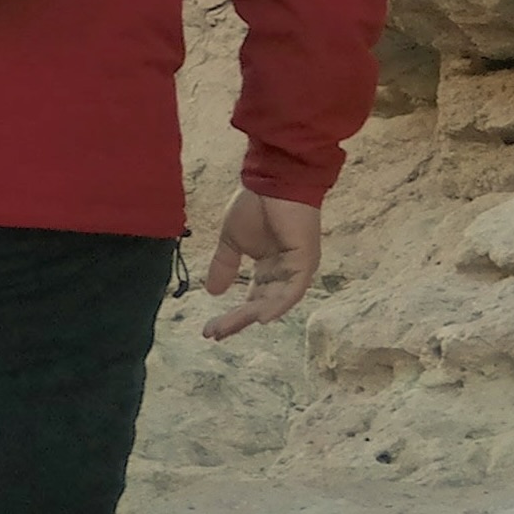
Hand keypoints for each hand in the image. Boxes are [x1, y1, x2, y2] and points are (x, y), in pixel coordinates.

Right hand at [199, 191, 322, 339]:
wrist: (272, 181)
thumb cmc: (255, 205)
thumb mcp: (232, 241)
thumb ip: (224, 266)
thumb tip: (211, 292)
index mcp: (269, 268)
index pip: (252, 299)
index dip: (233, 315)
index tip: (208, 329)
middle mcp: (284, 273)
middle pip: (261, 304)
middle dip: (237, 320)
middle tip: (214, 333)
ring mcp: (296, 268)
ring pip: (275, 301)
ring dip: (251, 316)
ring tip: (228, 328)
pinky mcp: (304, 260)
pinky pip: (292, 289)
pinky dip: (277, 304)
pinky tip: (260, 317)